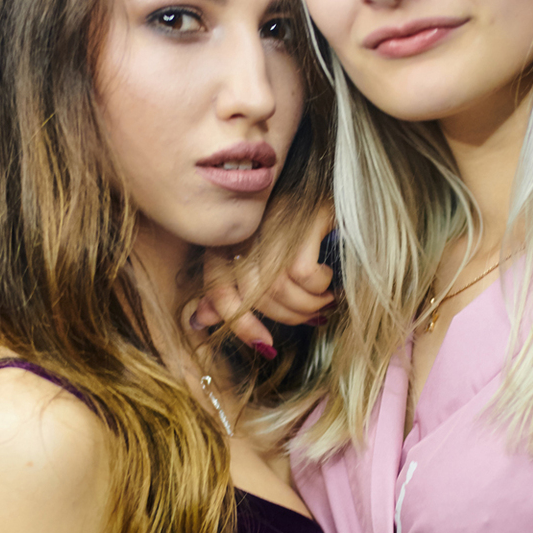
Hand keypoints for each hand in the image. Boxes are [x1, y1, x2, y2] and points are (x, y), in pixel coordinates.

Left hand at [193, 201, 335, 355]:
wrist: (332, 186)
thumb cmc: (295, 227)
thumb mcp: (260, 256)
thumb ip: (230, 288)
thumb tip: (200, 320)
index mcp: (228, 243)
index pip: (221, 293)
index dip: (241, 325)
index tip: (266, 345)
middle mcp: (245, 235)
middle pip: (256, 298)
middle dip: (289, 317)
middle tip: (312, 314)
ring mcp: (271, 227)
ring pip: (280, 290)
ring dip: (309, 305)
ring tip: (324, 299)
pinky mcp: (300, 223)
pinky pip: (304, 275)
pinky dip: (320, 284)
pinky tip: (328, 278)